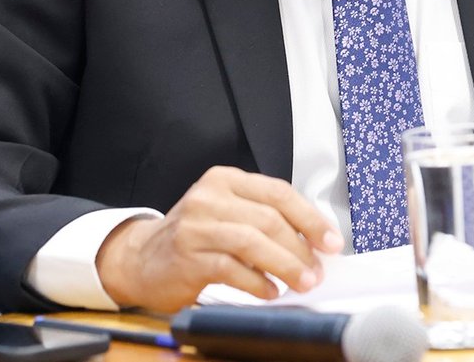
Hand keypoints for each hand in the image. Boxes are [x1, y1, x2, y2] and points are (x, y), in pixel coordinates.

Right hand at [95, 166, 342, 312]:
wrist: (141, 258)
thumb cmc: (194, 237)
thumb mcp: (227, 213)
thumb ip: (265, 219)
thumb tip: (315, 242)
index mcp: (226, 180)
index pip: (279, 193)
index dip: (311, 218)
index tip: (332, 241)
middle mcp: (209, 197)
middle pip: (269, 219)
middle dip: (301, 248)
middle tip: (318, 270)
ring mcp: (196, 226)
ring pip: (253, 242)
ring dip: (285, 265)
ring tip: (302, 282)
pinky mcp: (187, 256)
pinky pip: (231, 269)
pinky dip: (256, 282)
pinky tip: (270, 292)